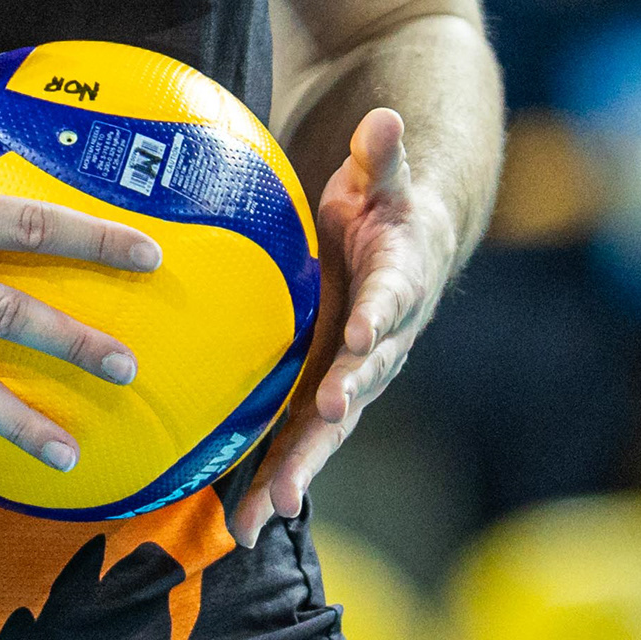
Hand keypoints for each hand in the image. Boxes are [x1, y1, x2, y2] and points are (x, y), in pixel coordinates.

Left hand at [235, 106, 457, 544]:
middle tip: (321, 431)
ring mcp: (354, 373)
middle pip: (364, 380)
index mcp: (399, 281)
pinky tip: (237, 520)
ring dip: (300, 467)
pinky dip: (271, 476)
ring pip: (328, 428)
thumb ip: (384, 154)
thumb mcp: (384, 175)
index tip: (363, 335)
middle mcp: (383, 340)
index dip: (379, 318)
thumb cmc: (385, 203)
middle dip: (341, 411)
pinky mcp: (325, 391)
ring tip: (266, 511)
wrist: (403, 247)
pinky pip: (298, 437)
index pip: (392, 298)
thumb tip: (386, 119)